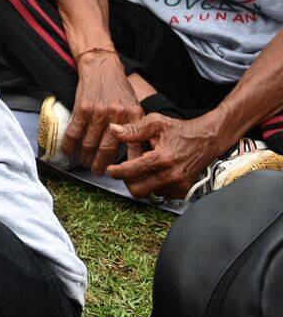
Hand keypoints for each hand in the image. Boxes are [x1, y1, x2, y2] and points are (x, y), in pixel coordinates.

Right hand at [62, 51, 143, 173]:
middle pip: (107, 149)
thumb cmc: (118, 88)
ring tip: (85, 163)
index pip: (134, 147)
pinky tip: (68, 152)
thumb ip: (134, 127)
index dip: (129, 166)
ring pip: (89, 144)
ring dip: (85, 157)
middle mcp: (116, 115)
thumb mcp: (134, 105)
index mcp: (133, 116)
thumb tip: (134, 152)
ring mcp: (98, 112)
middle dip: (101, 165)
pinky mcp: (82, 108)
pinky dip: (69, 145)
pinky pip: (74, 132)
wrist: (102, 67)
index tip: (125, 177)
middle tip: (98, 172)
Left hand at [106, 114, 223, 197]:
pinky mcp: (184, 191)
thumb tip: (113, 130)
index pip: (131, 172)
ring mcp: (179, 185)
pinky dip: (155, 185)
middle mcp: (171, 175)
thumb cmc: (179, 129)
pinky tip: (157, 172)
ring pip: (149, 193)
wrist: (207, 140)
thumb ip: (134, 129)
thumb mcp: (156, 123)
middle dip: (128, 181)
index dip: (116, 172)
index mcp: (162, 158)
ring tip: (146, 167)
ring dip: (143, 182)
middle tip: (127, 170)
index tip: (110, 170)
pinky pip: (161, 194)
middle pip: (137, 190)